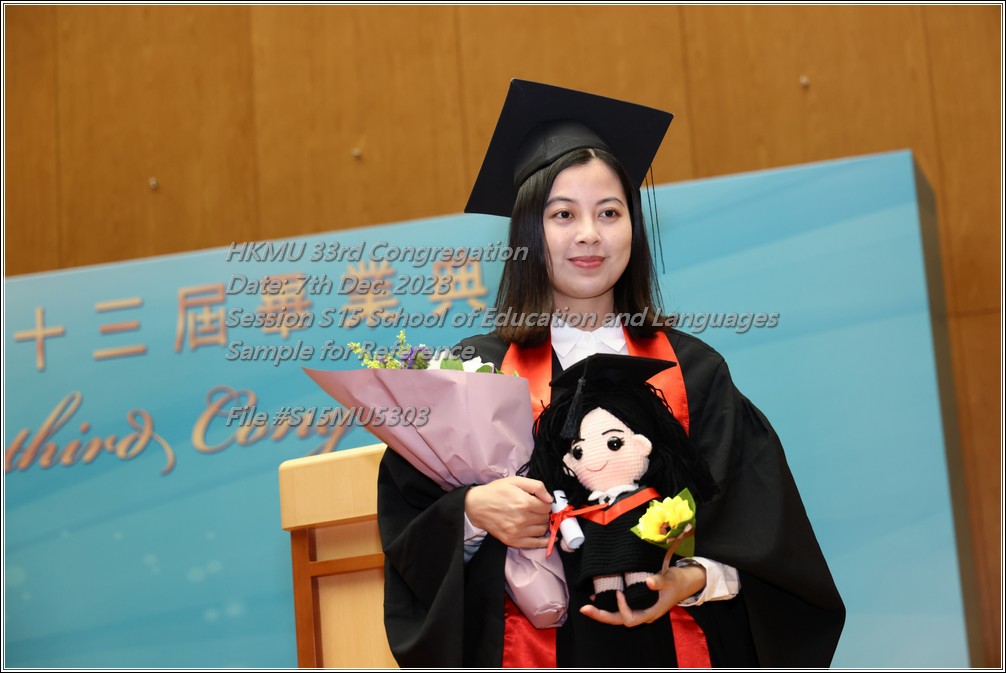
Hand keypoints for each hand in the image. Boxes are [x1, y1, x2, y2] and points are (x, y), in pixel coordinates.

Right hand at [465, 477, 552, 547]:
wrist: (476, 505)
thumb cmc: (496, 491)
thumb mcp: (516, 481)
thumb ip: (536, 486)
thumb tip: (550, 498)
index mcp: (524, 502)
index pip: (547, 506)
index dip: (546, 503)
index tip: (541, 502)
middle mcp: (522, 518)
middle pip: (545, 518)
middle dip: (544, 513)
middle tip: (537, 510)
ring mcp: (517, 531)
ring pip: (542, 530)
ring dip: (542, 524)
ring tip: (536, 519)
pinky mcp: (512, 541)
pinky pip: (534, 544)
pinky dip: (543, 541)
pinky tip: (548, 538)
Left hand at [579, 564, 705, 626]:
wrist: (687, 582)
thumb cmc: (678, 581)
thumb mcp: (670, 579)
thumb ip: (659, 581)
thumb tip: (648, 582)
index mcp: (651, 613)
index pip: (631, 618)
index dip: (622, 608)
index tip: (619, 592)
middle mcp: (644, 614)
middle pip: (620, 621)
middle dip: (602, 616)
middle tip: (585, 609)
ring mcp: (641, 610)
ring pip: (619, 617)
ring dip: (603, 613)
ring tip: (587, 607)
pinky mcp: (639, 604)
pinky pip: (621, 609)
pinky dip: (609, 605)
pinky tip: (597, 598)